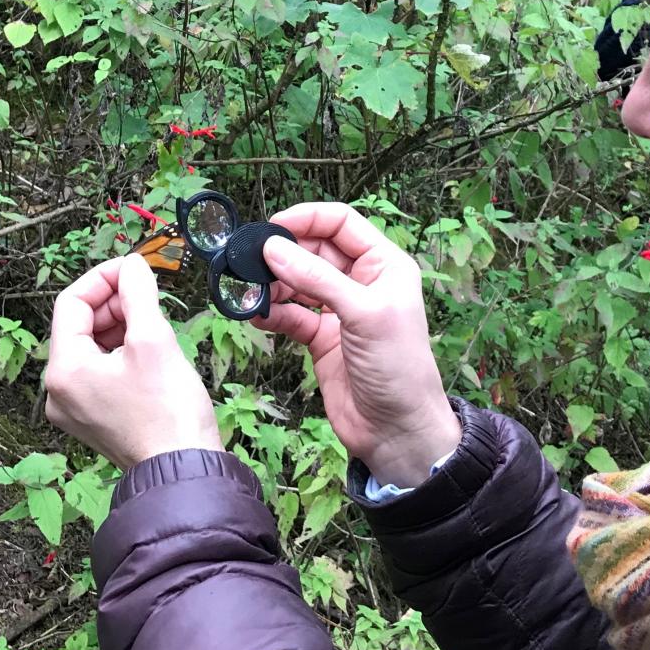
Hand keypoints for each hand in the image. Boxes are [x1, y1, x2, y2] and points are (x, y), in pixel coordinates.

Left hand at [46, 254, 221, 468]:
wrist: (184, 469)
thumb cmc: (168, 409)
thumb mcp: (154, 339)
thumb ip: (138, 293)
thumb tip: (132, 264)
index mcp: (64, 370)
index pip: (71, 303)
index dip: (103, 278)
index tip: (135, 268)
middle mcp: (59, 391)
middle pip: (79, 325)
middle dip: (114, 303)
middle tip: (150, 295)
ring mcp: (75, 408)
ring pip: (92, 348)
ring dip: (121, 326)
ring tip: (155, 324)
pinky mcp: (95, 419)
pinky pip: (100, 372)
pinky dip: (122, 353)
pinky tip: (152, 352)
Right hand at [254, 203, 460, 487]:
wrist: (396, 431)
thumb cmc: (398, 368)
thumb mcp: (362, 314)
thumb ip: (317, 279)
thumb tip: (274, 248)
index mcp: (384, 265)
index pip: (341, 223)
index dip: (307, 219)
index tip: (272, 227)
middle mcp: (362, 282)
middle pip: (314, 250)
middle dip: (283, 254)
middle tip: (251, 262)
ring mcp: (340, 310)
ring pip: (298, 282)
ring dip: (274, 284)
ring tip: (252, 291)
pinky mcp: (322, 338)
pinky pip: (291, 314)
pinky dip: (273, 313)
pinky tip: (258, 316)